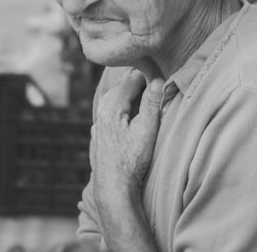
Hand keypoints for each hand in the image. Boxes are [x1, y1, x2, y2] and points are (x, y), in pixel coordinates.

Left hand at [90, 69, 163, 196]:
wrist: (113, 188)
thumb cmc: (131, 160)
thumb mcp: (147, 129)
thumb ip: (151, 103)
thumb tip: (157, 78)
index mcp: (112, 106)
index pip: (130, 79)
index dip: (146, 72)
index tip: (159, 67)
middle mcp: (101, 112)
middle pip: (119, 87)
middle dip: (135, 79)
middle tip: (151, 70)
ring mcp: (98, 125)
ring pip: (112, 99)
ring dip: (126, 91)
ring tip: (140, 86)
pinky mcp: (99, 136)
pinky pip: (108, 112)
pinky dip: (119, 105)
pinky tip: (125, 110)